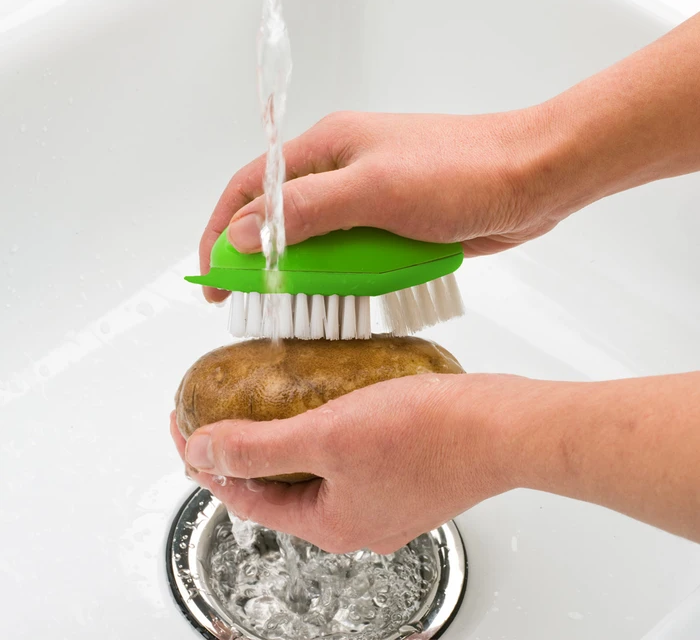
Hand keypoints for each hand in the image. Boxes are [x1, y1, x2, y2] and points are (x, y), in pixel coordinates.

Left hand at [170, 372, 524, 552]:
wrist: (503, 426)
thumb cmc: (431, 435)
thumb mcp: (328, 436)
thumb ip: (260, 447)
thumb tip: (204, 451)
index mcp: (330, 524)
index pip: (243, 496)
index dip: (206, 460)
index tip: (184, 427)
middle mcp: (355, 520)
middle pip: (277, 486)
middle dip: (240, 450)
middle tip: (215, 414)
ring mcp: (382, 498)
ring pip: (312, 470)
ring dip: (281, 439)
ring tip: (260, 404)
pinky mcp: (402, 473)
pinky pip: (343, 457)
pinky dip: (319, 433)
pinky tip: (320, 404)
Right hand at [199, 108, 571, 302]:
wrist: (533, 179)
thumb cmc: (459, 174)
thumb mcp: (373, 190)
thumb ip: (305, 211)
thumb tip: (240, 234)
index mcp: (326, 148)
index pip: (251, 188)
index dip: (222, 233)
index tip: (213, 280)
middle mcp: (341, 173)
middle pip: (281, 219)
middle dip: (260, 262)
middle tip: (252, 306)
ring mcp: (369, 202)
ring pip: (318, 244)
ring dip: (305, 277)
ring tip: (296, 312)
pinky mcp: (394, 228)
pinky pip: (354, 257)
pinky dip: (343, 281)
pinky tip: (342, 303)